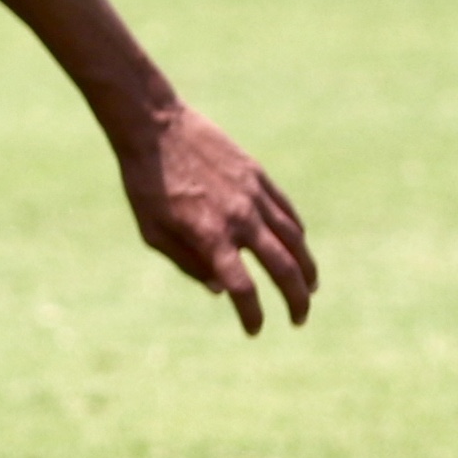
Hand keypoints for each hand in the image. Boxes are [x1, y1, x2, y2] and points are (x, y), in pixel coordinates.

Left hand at [119, 101, 316, 334]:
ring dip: (307, 270)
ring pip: (295, 241)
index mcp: (210, 236)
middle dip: (296, 300)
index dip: (251, 314)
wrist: (156, 127)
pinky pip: (288, 213)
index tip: (254, 330)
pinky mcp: (259, 177)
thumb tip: (222, 290)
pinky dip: (298, 235)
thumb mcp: (154, 232)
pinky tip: (299, 248)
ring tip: (311, 289)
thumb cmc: (146, 184)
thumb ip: (188, 264)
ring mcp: (254, 196)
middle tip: (299, 320)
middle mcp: (239, 219)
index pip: (242, 288)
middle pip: (283, 269)